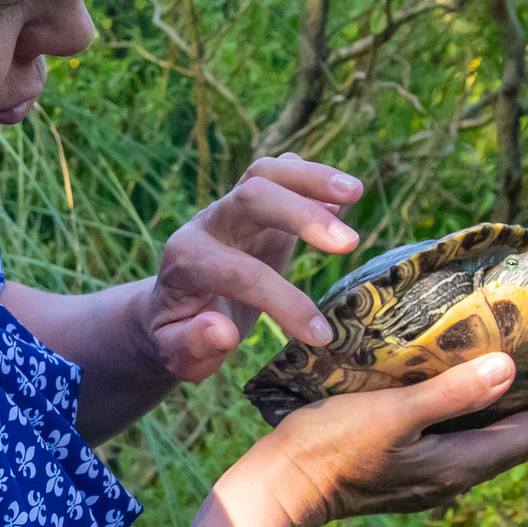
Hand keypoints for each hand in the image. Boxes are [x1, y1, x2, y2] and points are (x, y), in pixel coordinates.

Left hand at [133, 155, 364, 383]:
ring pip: (265, 172)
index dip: (283, 301)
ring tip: (356, 192)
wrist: (171, 307)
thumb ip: (192, 346)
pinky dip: (311, 179)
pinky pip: (279, 175)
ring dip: (312, 178)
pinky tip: (344, 199)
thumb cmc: (177, 335)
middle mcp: (206, 224)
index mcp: (185, 262)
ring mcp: (230, 208)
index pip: (239, 272)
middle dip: (300, 215)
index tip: (320, 335)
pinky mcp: (254, 204)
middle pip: (250, 197)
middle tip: (349, 244)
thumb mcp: (174, 354)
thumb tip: (222, 331)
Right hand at [225, 354, 527, 526]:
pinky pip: (462, 439)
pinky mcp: (405, 472)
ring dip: (518, 409)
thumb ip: (450, 394)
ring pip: (491, 441)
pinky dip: (481, 413)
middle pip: (519, 438)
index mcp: (457, 464)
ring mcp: (428, 478)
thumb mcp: (392, 414)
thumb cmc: (329, 447)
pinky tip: (469, 391)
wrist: (278, 491)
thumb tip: (509, 369)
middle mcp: (452, 476)